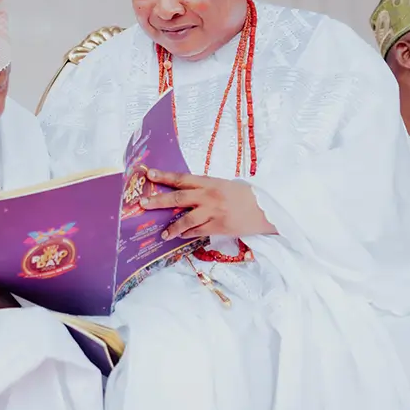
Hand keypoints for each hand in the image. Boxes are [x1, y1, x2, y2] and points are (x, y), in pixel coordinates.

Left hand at [139, 169, 275, 239]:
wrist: (267, 209)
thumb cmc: (247, 195)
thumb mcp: (226, 185)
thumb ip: (207, 188)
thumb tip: (188, 191)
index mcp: (210, 182)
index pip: (182, 178)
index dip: (164, 176)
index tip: (149, 174)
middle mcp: (209, 196)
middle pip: (178, 198)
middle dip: (158, 201)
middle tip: (142, 203)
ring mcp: (212, 212)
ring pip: (185, 220)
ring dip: (172, 227)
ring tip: (163, 233)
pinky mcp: (218, 227)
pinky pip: (197, 231)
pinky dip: (187, 234)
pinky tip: (181, 236)